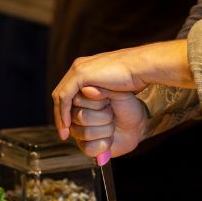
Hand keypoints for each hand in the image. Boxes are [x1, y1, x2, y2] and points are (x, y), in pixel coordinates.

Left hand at [52, 40, 193, 139]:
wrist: (142, 68)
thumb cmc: (135, 78)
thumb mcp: (115, 89)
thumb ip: (104, 96)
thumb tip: (102, 111)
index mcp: (86, 68)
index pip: (68, 91)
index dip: (66, 110)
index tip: (69, 127)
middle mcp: (79, 66)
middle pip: (60, 93)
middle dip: (60, 115)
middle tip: (64, 134)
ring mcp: (78, 69)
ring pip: (59, 96)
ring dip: (60, 116)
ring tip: (65, 133)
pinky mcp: (80, 73)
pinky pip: (64, 96)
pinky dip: (64, 112)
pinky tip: (68, 126)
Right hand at [70, 87, 147, 158]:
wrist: (136, 125)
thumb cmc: (126, 106)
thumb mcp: (118, 93)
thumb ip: (101, 89)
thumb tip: (86, 89)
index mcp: (79, 98)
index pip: (77, 100)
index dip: (98, 104)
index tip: (107, 102)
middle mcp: (75, 115)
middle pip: (81, 117)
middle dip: (104, 117)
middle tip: (111, 114)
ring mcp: (78, 132)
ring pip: (86, 133)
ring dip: (107, 130)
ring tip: (112, 126)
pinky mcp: (85, 147)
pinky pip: (89, 148)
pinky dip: (105, 144)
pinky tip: (109, 139)